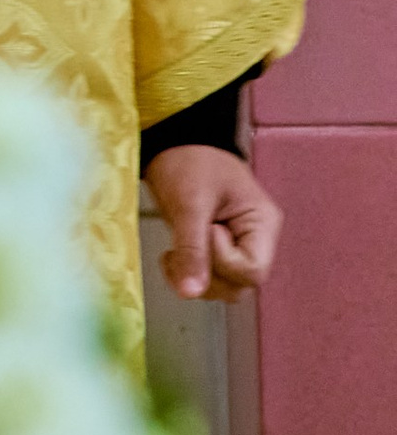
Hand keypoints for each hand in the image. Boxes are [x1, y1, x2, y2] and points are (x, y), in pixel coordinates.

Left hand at [144, 143, 281, 300]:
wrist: (172, 143)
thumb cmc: (189, 160)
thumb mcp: (190, 201)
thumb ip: (192, 249)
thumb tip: (191, 292)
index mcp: (262, 224)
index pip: (253, 270)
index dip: (224, 262)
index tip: (206, 231)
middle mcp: (255, 240)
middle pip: (239, 284)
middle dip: (207, 274)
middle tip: (182, 247)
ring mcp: (236, 246)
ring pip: (223, 287)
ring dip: (193, 277)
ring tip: (173, 252)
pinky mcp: (216, 250)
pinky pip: (207, 278)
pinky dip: (186, 275)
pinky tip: (171, 257)